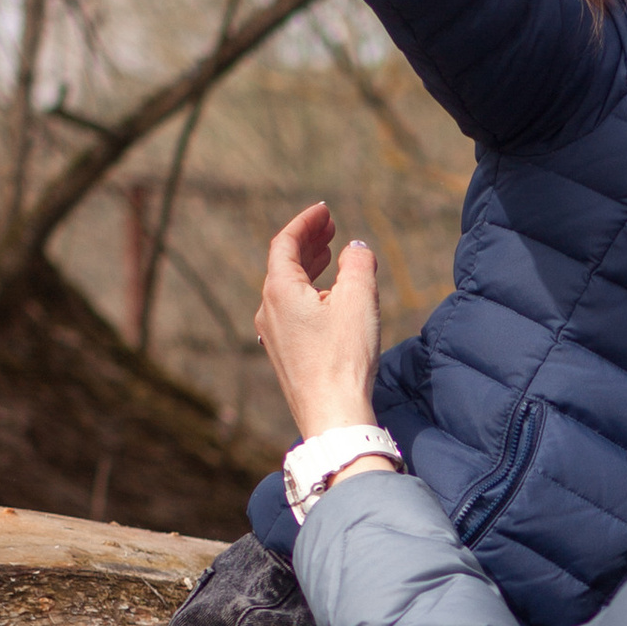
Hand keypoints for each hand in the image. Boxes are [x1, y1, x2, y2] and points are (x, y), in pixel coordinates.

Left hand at [257, 204, 381, 443]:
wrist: (332, 415)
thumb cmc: (344, 357)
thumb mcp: (359, 299)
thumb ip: (359, 264)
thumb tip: (356, 249)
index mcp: (279, 290)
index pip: (284, 243)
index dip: (305, 222)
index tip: (325, 210)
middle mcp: (268, 310)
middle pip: (283, 265)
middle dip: (309, 243)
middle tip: (331, 228)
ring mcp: (273, 336)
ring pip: (287, 290)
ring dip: (310, 269)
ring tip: (332, 257)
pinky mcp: (284, 356)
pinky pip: (292, 313)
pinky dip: (309, 294)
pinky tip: (329, 300)